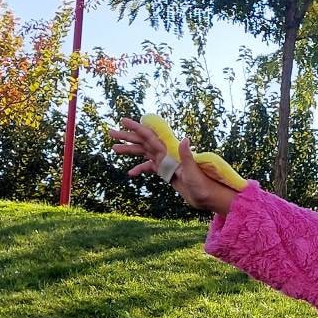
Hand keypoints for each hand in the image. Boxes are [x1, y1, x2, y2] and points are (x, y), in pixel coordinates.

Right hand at [109, 119, 236, 216]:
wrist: (207, 197)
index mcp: (170, 153)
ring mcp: (165, 164)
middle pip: (142, 143)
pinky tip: (130, 173)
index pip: (150, 137)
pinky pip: (149, 168)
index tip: (123, 120)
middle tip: (110, 132)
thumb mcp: (193, 171)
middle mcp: (166, 155)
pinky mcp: (166, 173)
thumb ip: (187, 156)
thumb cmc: (202, 185)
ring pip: (143, 153)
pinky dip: (140, 169)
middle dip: (126, 137)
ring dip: (129, 150)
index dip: (136, 128)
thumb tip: (185, 139)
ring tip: (113, 148)